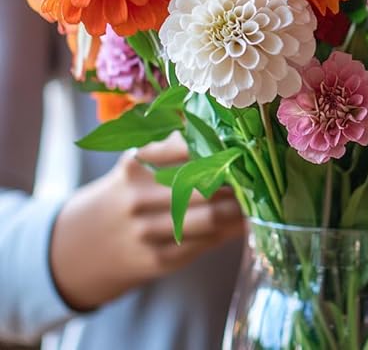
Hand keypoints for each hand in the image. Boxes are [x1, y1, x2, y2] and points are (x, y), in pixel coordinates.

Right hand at [49, 132, 242, 309]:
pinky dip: (228, 232)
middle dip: (237, 182)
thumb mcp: (138, 162)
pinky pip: (204, 244)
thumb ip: (175, 143)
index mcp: (137, 164)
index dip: (221, 150)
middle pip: (205, 186)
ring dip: (239, 209)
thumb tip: (224, 130)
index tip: (243, 149)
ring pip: (210, 219)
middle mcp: (138, 197)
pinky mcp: (157, 260)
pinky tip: (241, 223)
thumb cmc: (128, 191)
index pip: (189, 150)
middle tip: (258, 176)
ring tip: (257, 198)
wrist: (85, 245)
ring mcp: (146, 231)